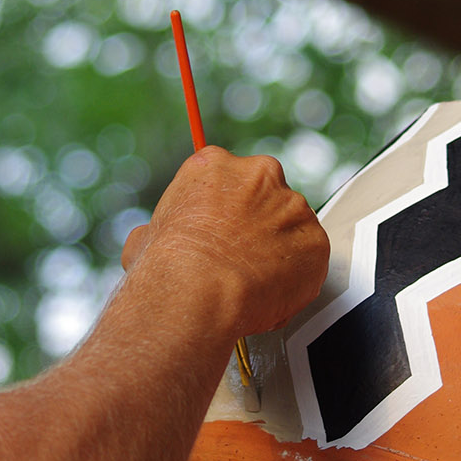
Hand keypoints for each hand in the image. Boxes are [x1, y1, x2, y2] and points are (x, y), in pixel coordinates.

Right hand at [122, 147, 328, 336]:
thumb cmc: (167, 268)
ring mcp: (292, 206)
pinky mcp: (315, 241)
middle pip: (266, 195)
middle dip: (258, 224)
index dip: (226, 209)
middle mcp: (258, 175)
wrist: (197, 292)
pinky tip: (268, 296)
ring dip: (279, 252)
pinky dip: (296, 279)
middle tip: (240, 257)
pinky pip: (310, 261)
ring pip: (291, 228)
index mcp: (214, 165)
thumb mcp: (145, 237)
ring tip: (252, 283)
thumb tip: (150, 241)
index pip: (229, 179)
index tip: (223, 230)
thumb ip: (164, 228)